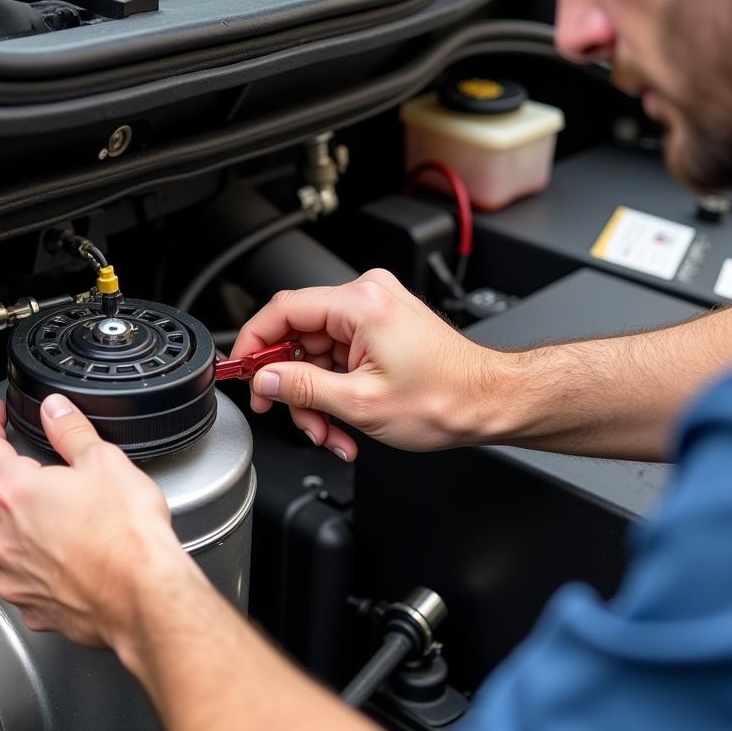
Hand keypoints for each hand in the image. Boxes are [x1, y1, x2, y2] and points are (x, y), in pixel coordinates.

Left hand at [0, 395, 190, 650]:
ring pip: (15, 539)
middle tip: (65, 480)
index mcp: (13, 491)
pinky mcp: (31, 606)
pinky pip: (30, 576)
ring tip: (80, 525)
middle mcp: (2, 536)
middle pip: (2, 496)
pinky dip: (47, 565)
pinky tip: (79, 560)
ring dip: (36, 527)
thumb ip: (70, 431)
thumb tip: (55, 410)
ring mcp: (13, 575)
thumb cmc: (128, 536)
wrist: (145, 597)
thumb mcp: (104, 461)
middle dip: (27, 484)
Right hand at [233, 268, 498, 458]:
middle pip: (299, 337)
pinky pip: (339, 357)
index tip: (241, 371)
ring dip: (318, 399)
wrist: (490, 403)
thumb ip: (303, 388)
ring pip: (318, 354)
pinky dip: (336, 391)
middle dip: (295, 387)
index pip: (283, 310)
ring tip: (331, 433)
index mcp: (361, 304)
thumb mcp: (360, 402)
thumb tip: (266, 379)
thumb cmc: (446, 399)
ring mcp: (375, 312)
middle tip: (293, 418)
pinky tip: (345, 423)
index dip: (253, 343)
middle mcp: (368, 297)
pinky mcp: (381, 329)